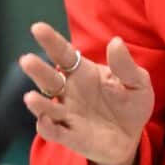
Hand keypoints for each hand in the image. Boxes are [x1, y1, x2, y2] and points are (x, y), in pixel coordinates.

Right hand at [20, 22, 154, 164]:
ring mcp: (68, 115)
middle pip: (49, 79)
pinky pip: (54, 132)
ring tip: (30, 97)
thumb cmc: (131, 103)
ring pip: (46, 107)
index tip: (37, 27)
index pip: (63, 54)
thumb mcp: (137, 82)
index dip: (51, 41)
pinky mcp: (70, 137)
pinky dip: (47, 127)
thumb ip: (125, 65)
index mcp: (83, 72)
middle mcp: (69, 92)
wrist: (133, 136)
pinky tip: (44, 121)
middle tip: (27, 60)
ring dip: (38, 103)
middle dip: (37, 70)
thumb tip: (115, 42)